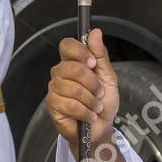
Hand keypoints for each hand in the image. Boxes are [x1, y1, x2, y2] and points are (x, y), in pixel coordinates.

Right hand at [47, 29, 119, 148]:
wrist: (100, 128)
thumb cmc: (103, 102)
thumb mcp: (108, 77)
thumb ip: (101, 55)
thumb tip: (95, 32)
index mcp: (73, 62)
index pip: (67, 45)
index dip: (80, 52)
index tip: (93, 63)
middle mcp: (60, 73)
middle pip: (72, 68)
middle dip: (92, 83)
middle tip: (99, 92)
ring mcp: (55, 89)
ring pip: (73, 88)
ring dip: (91, 100)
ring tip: (96, 106)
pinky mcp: (53, 105)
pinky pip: (70, 105)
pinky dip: (85, 112)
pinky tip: (89, 115)